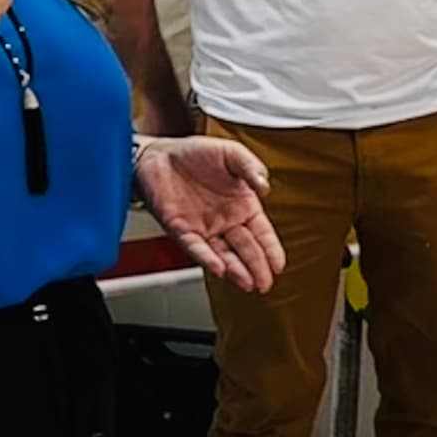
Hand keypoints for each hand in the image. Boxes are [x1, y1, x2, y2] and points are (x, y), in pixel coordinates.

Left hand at [135, 136, 286, 292]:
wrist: (158, 154)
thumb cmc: (194, 153)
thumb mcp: (231, 153)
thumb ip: (251, 167)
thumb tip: (266, 187)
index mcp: (242, 205)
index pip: (262, 233)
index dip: (271, 250)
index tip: (279, 265)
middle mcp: (225, 221)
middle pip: (246, 249)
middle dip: (257, 267)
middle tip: (265, 283)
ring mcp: (204, 228)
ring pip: (223, 254)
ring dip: (236, 270)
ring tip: (248, 283)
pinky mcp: (181, 230)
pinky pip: (196, 248)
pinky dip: (207, 258)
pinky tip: (219, 268)